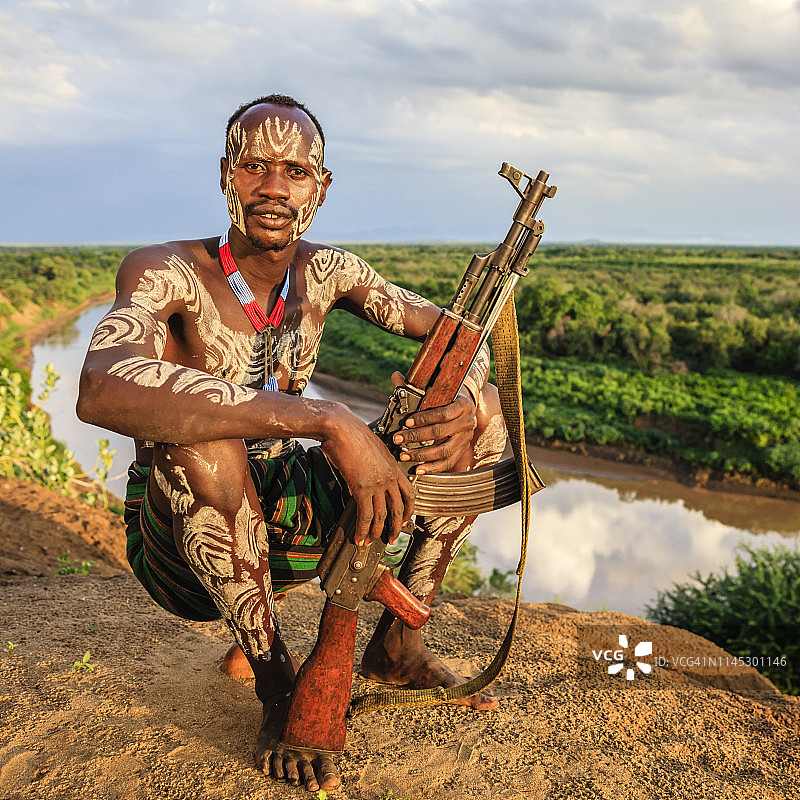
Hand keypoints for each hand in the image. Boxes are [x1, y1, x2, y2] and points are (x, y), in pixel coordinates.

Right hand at [319, 402, 413, 545]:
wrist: (341, 427)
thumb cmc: (352, 433)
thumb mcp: (372, 447)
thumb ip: (376, 462)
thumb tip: (369, 471)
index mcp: (394, 466)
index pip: (408, 493)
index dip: (408, 510)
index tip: (403, 520)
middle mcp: (389, 476)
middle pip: (398, 508)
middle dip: (394, 527)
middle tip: (390, 538)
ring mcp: (377, 483)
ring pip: (382, 515)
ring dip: (376, 532)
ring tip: (370, 542)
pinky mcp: (362, 487)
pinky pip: (365, 515)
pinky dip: (362, 529)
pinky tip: (358, 537)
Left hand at [389, 372, 476, 474]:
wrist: (466, 406)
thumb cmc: (447, 398)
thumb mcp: (436, 390)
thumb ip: (414, 386)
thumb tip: (395, 376)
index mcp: (462, 405)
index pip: (442, 413)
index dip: (424, 418)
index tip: (406, 422)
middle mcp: (467, 422)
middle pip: (440, 433)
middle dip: (416, 437)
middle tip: (398, 439)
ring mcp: (466, 438)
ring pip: (444, 451)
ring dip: (422, 455)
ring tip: (405, 455)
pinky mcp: (462, 450)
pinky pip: (448, 463)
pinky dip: (433, 467)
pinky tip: (419, 468)